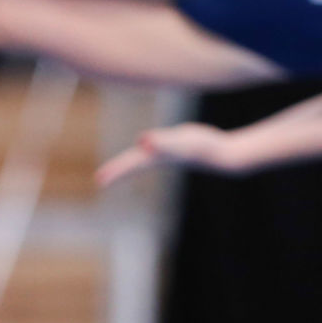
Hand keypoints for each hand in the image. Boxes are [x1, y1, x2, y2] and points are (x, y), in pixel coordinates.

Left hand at [96, 123, 237, 186]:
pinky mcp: (177, 147)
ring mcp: (169, 153)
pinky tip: (147, 148)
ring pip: (143, 158)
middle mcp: (160, 157)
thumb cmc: (202, 147)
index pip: (130, 164)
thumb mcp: (180, 142)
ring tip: (117, 170)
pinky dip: (148, 149)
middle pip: (133, 164)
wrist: (222, 155)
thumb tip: (142, 141)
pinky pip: (156, 149)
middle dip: (117, 170)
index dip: (115, 171)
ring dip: (129, 164)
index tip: (99, 181)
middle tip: (99, 180)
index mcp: (156, 157)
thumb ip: (161, 142)